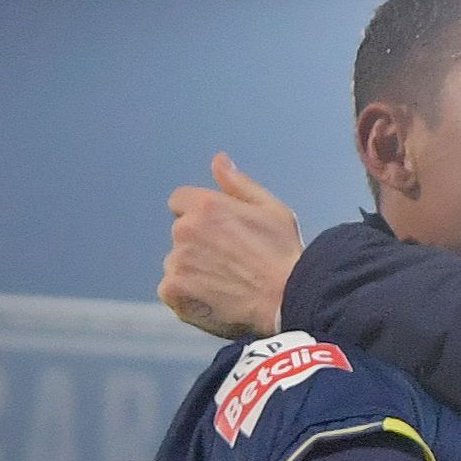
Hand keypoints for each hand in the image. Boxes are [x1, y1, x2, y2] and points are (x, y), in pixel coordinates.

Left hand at [160, 155, 302, 340]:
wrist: (287, 299)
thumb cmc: (285, 255)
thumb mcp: (272, 210)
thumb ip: (238, 184)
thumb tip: (219, 160)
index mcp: (206, 206)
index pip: (180, 201)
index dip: (200, 216)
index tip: (221, 233)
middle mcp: (185, 230)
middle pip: (181, 234)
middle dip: (200, 245)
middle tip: (233, 263)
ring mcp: (176, 262)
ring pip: (177, 263)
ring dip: (194, 271)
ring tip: (228, 285)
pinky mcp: (173, 290)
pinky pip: (172, 290)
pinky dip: (188, 296)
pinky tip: (216, 300)